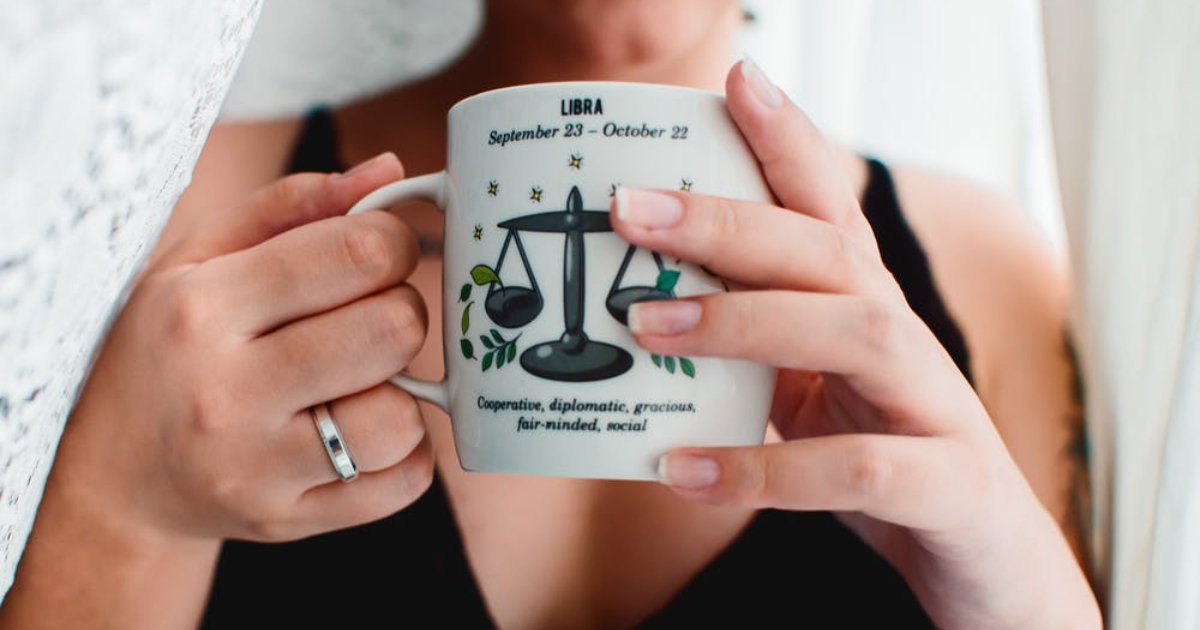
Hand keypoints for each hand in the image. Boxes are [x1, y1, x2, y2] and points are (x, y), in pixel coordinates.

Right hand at [57, 153, 432, 543]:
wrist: (116, 472)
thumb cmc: (170, 346)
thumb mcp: (199, 258)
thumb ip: (292, 207)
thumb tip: (388, 173)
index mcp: (204, 307)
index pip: (357, 252)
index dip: (394, 242)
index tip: (379, 253)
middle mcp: (226, 391)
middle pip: (393, 328)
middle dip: (401, 311)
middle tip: (370, 317)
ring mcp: (258, 467)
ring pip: (400, 417)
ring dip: (402, 391)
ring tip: (362, 381)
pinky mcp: (290, 520)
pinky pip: (404, 484)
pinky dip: (406, 453)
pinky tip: (366, 430)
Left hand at [611, 61, 1099, 628]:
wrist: (990, 568)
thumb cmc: (887, 461)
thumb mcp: (813, 395)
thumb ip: (753, 356)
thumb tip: (641, 324)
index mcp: (868, 310)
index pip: (832, 209)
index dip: (790, 141)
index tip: (735, 81)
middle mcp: (906, 340)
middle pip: (830, 252)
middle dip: (730, 222)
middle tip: (633, 209)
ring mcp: (936, 408)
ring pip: (856, 332)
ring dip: (743, 323)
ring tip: (646, 329)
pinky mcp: (947, 486)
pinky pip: (857, 471)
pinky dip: (763, 471)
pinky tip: (682, 470)